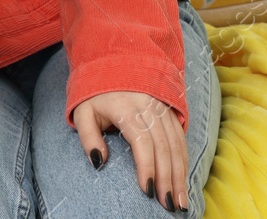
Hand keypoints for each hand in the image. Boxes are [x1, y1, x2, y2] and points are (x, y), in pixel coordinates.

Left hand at [71, 91, 188, 210]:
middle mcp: (148, 106)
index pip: (142, 141)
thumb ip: (88, 137)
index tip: (149, 191)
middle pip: (163, 146)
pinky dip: (184, 161)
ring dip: (180, 174)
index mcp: (125, 108)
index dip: (147, 167)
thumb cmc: (95, 94)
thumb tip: (99, 162)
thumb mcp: (83, 113)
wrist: (113, 62)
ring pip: (176, 144)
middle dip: (168, 178)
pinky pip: (181, 138)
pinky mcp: (170, 111)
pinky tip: (183, 180)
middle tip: (169, 204)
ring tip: (180, 201)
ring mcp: (162, 108)